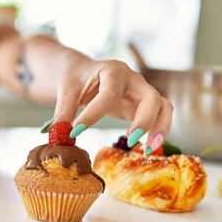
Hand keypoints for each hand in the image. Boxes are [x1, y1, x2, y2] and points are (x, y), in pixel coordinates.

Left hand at [42, 54, 172, 153]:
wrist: (84, 72)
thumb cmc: (76, 79)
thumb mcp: (67, 90)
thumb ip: (63, 111)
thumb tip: (58, 135)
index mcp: (112, 71)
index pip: (108, 94)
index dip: (93, 114)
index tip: (76, 131)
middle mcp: (133, 79)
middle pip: (151, 97)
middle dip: (144, 120)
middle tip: (130, 140)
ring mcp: (141, 92)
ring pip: (163, 106)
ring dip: (160, 128)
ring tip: (147, 150)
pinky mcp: (144, 105)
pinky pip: (160, 116)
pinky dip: (158, 131)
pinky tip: (145, 149)